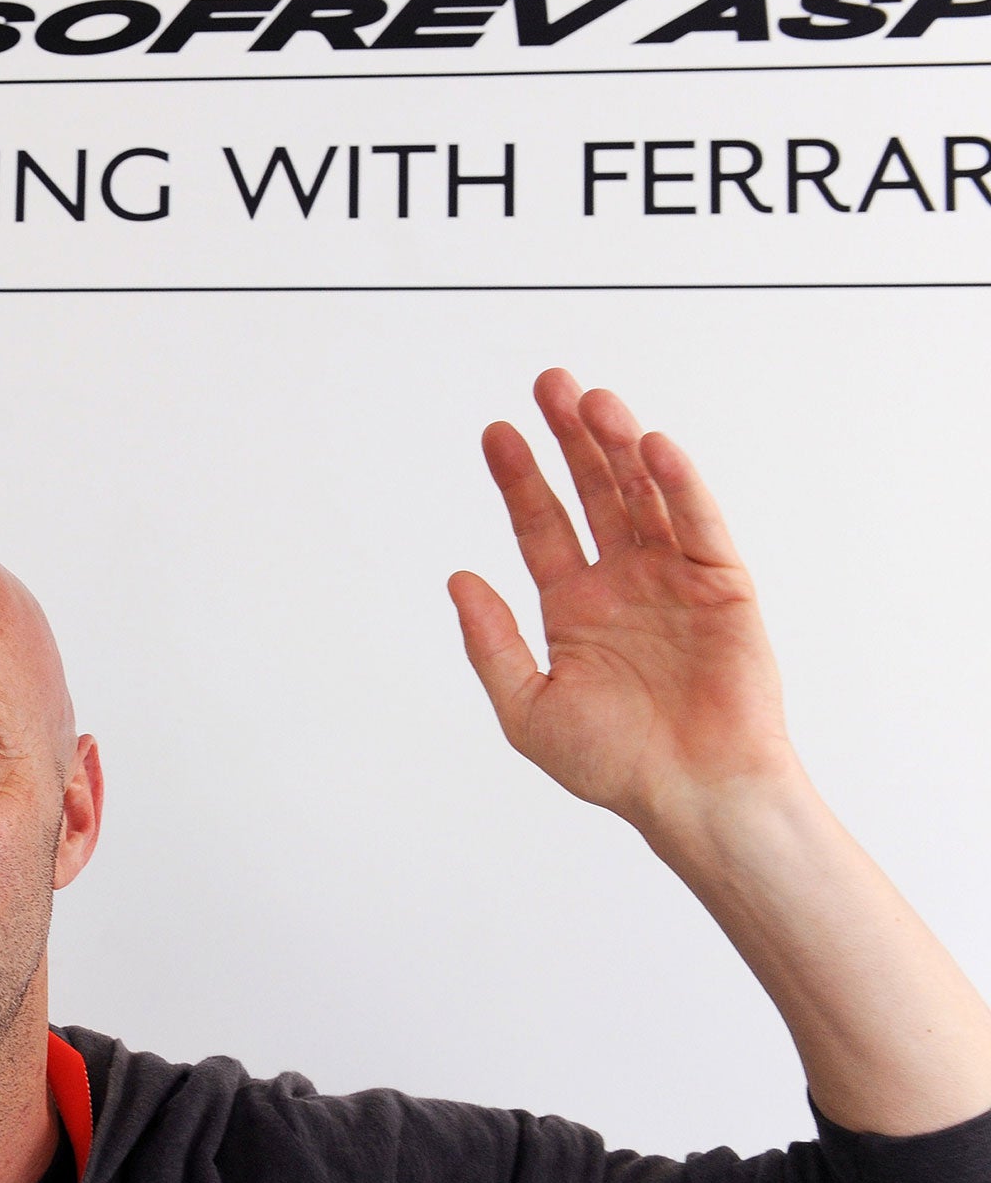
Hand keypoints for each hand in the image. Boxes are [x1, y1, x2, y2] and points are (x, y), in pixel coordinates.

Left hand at [448, 369, 803, 832]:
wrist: (693, 798)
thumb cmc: (617, 765)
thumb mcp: (528, 707)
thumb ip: (490, 643)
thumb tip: (458, 579)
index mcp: (574, 607)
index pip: (541, 526)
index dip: (519, 478)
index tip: (496, 433)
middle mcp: (623, 583)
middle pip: (594, 492)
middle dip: (571, 438)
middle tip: (548, 384)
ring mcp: (674, 581)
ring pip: (645, 497)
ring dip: (621, 447)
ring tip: (593, 401)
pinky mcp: (723, 589)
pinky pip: (699, 527)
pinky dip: (680, 487)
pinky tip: (654, 448)